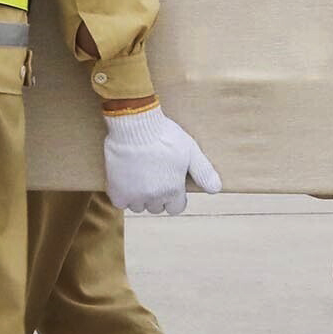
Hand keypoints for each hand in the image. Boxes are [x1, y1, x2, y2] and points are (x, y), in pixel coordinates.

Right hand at [103, 104, 222, 215]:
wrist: (135, 125)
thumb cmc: (165, 135)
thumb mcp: (191, 151)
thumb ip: (204, 172)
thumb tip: (216, 190)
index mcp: (173, 190)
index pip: (175, 208)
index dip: (174, 197)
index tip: (168, 182)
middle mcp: (154, 197)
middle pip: (156, 208)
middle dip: (156, 196)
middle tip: (153, 176)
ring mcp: (134, 195)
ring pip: (138, 206)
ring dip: (139, 196)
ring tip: (139, 177)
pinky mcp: (117, 189)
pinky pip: (120, 202)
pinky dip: (122, 194)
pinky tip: (126, 180)